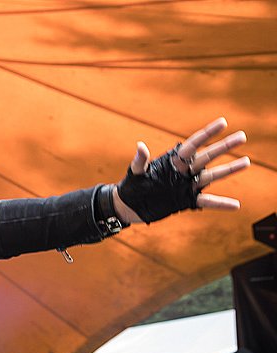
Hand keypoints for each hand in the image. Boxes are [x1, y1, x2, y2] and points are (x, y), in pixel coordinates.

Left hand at [113, 117, 249, 223]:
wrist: (129, 206)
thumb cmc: (132, 186)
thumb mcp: (135, 173)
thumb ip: (140, 160)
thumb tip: (140, 145)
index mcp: (173, 161)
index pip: (193, 144)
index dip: (208, 133)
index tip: (223, 122)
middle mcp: (184, 171)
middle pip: (207, 157)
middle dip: (224, 147)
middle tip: (242, 136)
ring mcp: (187, 186)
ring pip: (212, 176)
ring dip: (229, 170)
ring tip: (246, 162)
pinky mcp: (187, 201)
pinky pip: (207, 202)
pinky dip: (221, 203)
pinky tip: (236, 204)